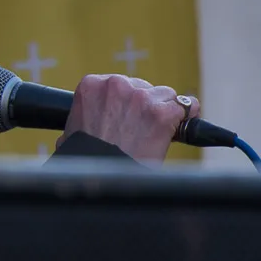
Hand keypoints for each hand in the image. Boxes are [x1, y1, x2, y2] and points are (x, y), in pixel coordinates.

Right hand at [56, 74, 200, 161]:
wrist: (99, 177)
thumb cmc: (85, 158)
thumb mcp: (72, 129)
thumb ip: (83, 117)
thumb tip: (78, 128)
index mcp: (91, 85)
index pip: (119, 83)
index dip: (125, 102)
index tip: (127, 116)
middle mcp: (116, 84)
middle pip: (143, 87)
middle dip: (143, 106)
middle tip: (139, 130)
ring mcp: (140, 97)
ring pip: (165, 95)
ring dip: (163, 112)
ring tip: (154, 133)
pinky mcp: (162, 113)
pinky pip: (186, 106)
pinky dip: (187, 117)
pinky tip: (183, 127)